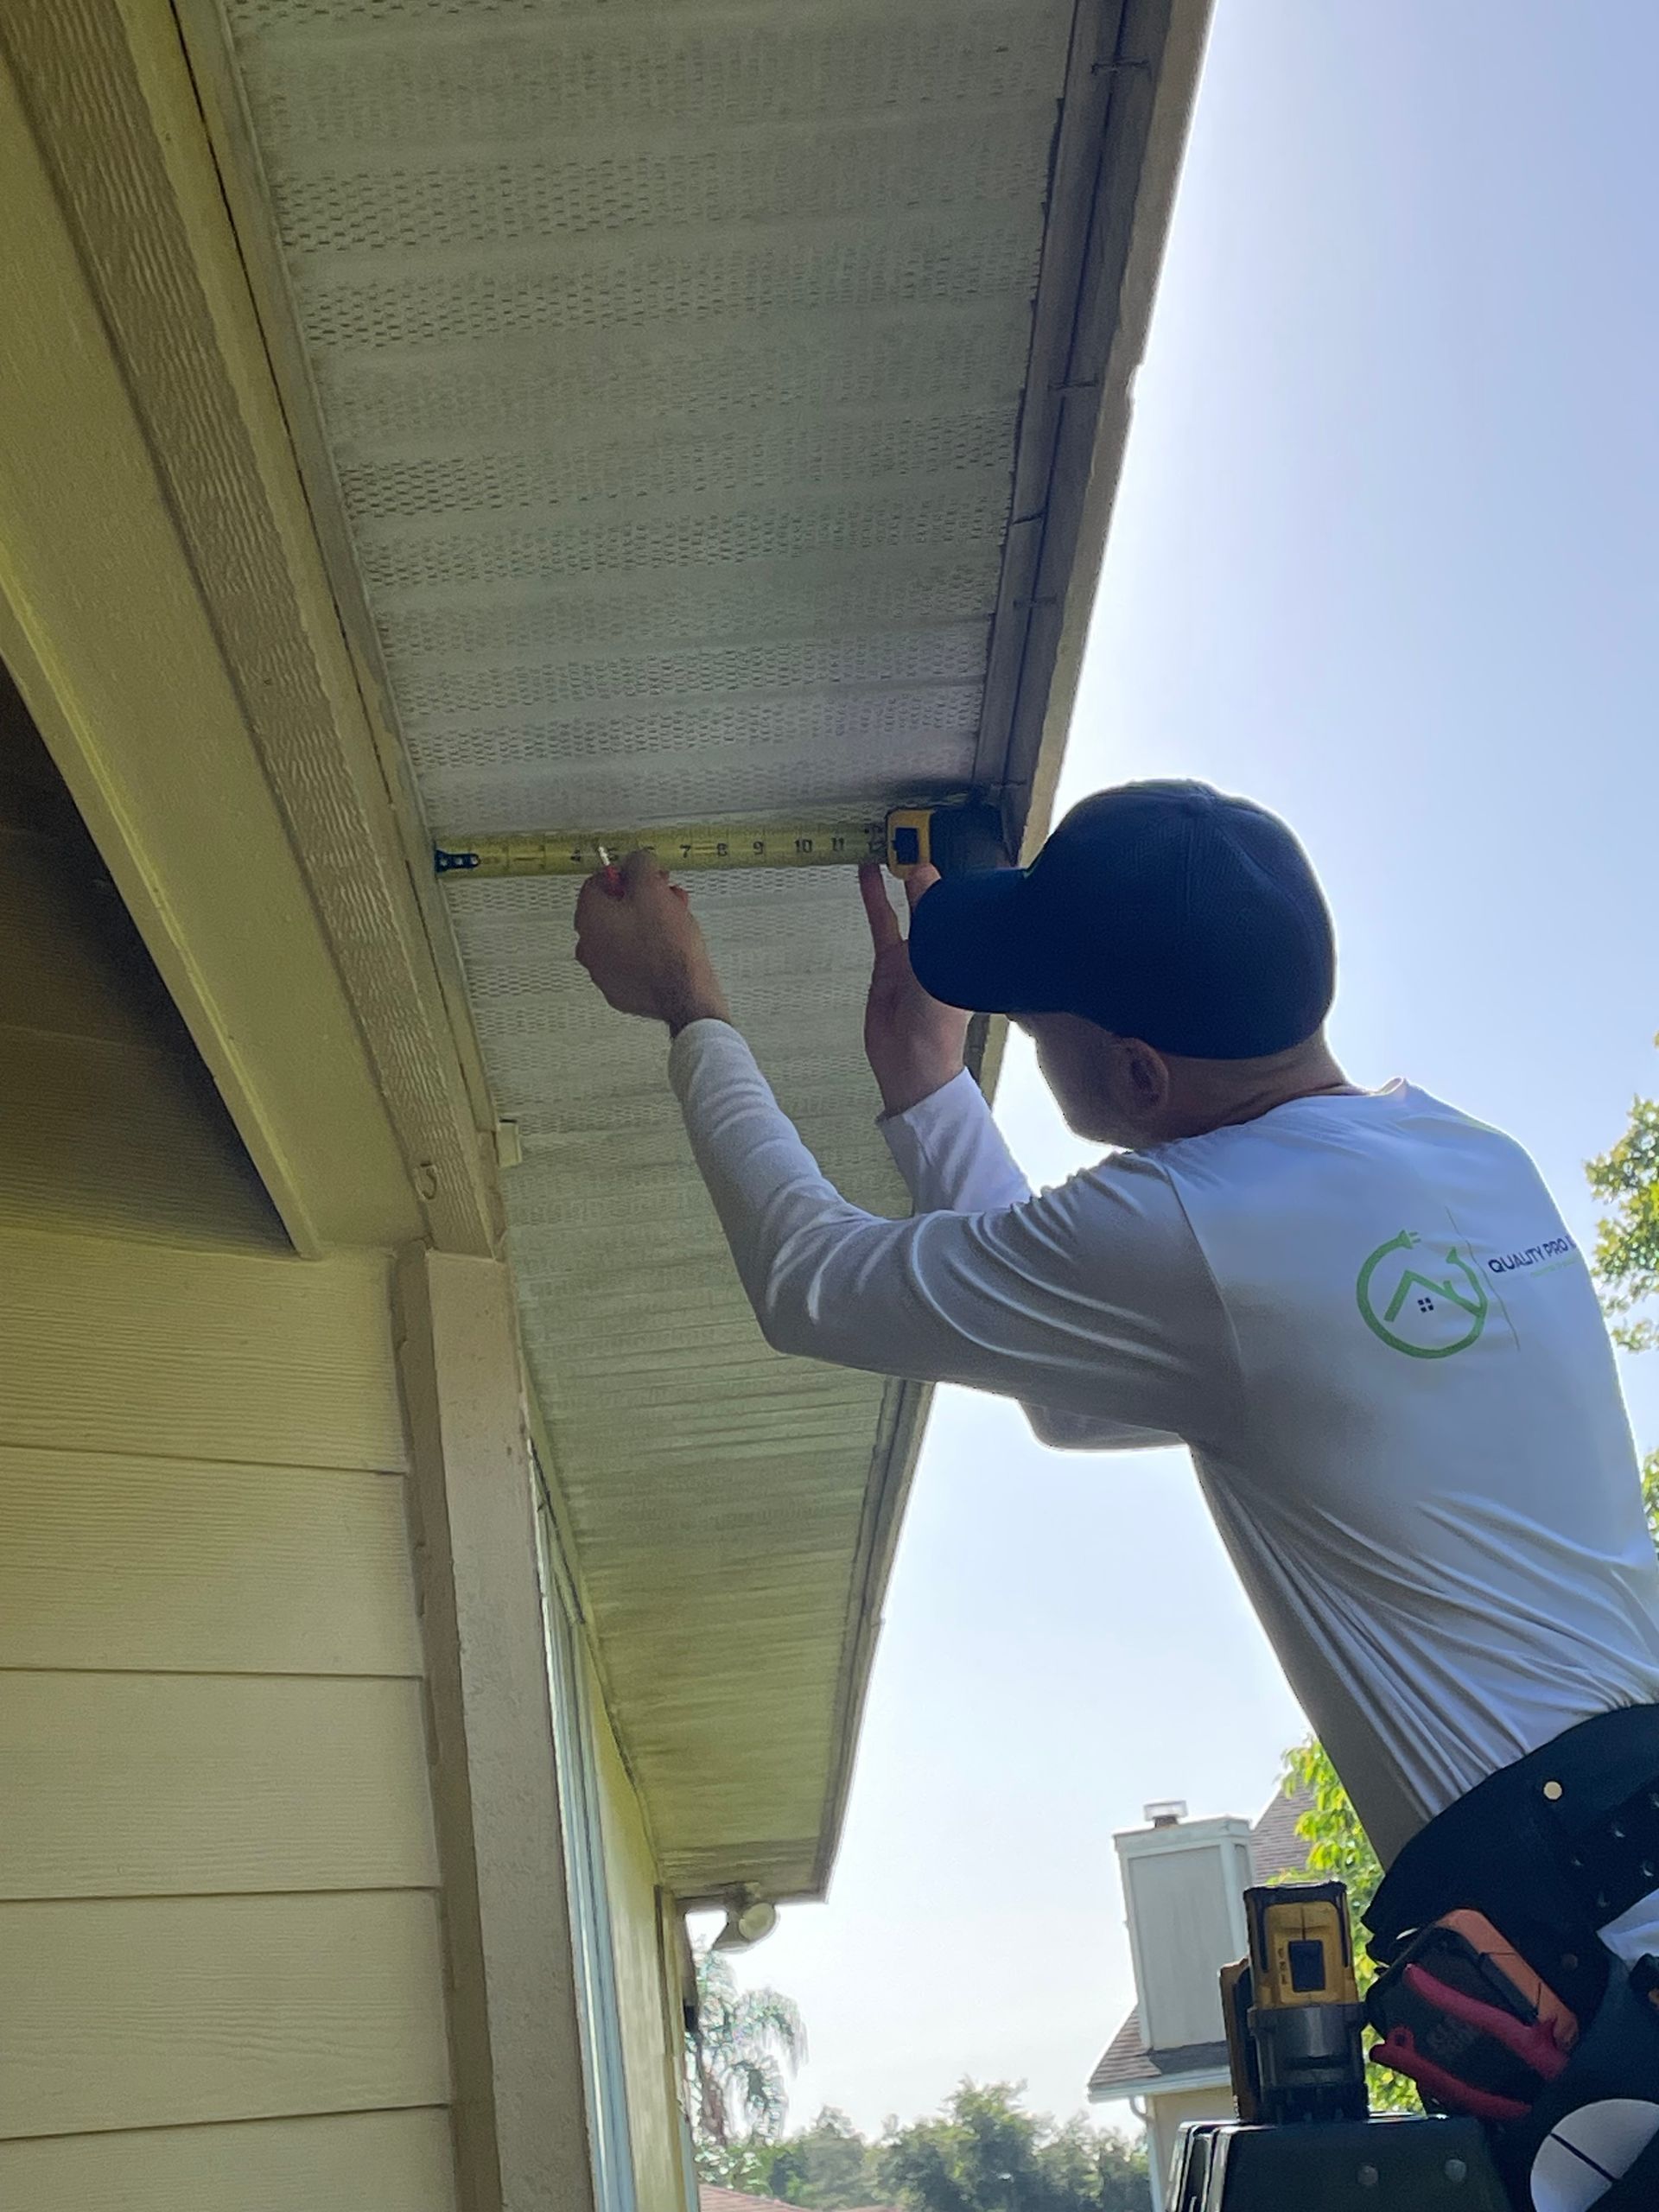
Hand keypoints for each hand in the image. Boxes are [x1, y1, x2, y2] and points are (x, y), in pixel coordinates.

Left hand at [574, 850, 731, 1031]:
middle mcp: (588, 946)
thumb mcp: (653, 889)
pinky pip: (631, 961)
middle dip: (640, 898)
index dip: (625, 874)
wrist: (684, 994)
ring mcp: (602, 972)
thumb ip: (641, 865)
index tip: (647, 875)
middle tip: (665, 896)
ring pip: (622, 935)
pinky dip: (646, 949)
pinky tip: (670, 947)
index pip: (596, 882)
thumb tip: (637, 861)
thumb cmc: (667, 944)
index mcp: (589, 918)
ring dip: (645, 922)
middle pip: (610, 910)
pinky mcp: (620, 991)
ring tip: (675, 920)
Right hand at [859, 861, 970, 1115]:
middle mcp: (942, 946)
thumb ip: (931, 917)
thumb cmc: (937, 1020)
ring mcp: (914, 952)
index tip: (958, 839)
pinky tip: (867, 871)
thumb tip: (923, 870)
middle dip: (932, 869)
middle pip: (938, 899)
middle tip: (920, 831)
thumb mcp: (939, 963)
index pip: (966, 903)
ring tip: (895, 843)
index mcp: (965, 948)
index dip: (963, 875)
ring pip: (908, 905)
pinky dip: (873, 896)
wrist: (911, 1061)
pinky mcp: (888, 962)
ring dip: (901, 876)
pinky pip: (881, 922)